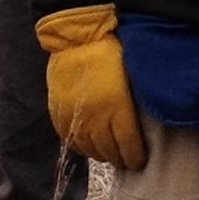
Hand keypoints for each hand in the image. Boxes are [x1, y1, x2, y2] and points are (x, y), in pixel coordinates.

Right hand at [36, 5, 147, 169]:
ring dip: (100, 155)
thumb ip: (133, 105)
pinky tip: (87, 146)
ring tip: (107, 155)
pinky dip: (80, 147)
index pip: (129, 146)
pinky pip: (69, 139)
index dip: (135, 158)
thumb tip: (140, 125)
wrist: (78, 37)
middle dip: (119, 159)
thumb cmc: (111, 52)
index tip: (139, 161)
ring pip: (88, 149)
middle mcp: (95, 117)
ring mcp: (75, 116)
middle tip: (124, 160)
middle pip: (108, 151)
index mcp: (117, 108)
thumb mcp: (131, 77)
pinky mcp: (58, 112)